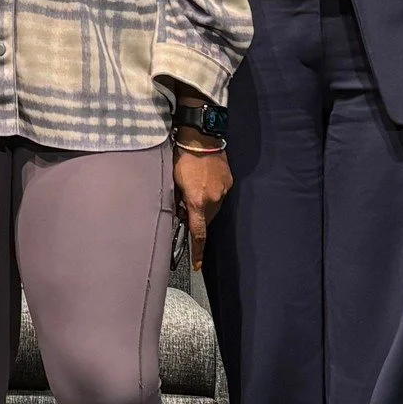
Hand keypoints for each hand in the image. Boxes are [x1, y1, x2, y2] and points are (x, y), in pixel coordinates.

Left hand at [173, 138, 232, 271]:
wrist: (201, 138)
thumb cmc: (182, 158)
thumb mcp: (173, 181)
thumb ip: (178, 200)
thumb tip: (181, 212)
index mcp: (197, 201)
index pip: (198, 233)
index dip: (198, 251)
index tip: (198, 265)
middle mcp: (213, 199)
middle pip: (206, 220)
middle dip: (198, 220)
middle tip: (187, 211)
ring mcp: (223, 190)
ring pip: (214, 207)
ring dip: (204, 206)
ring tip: (195, 190)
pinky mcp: (229, 181)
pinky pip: (220, 194)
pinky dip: (212, 193)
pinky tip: (204, 181)